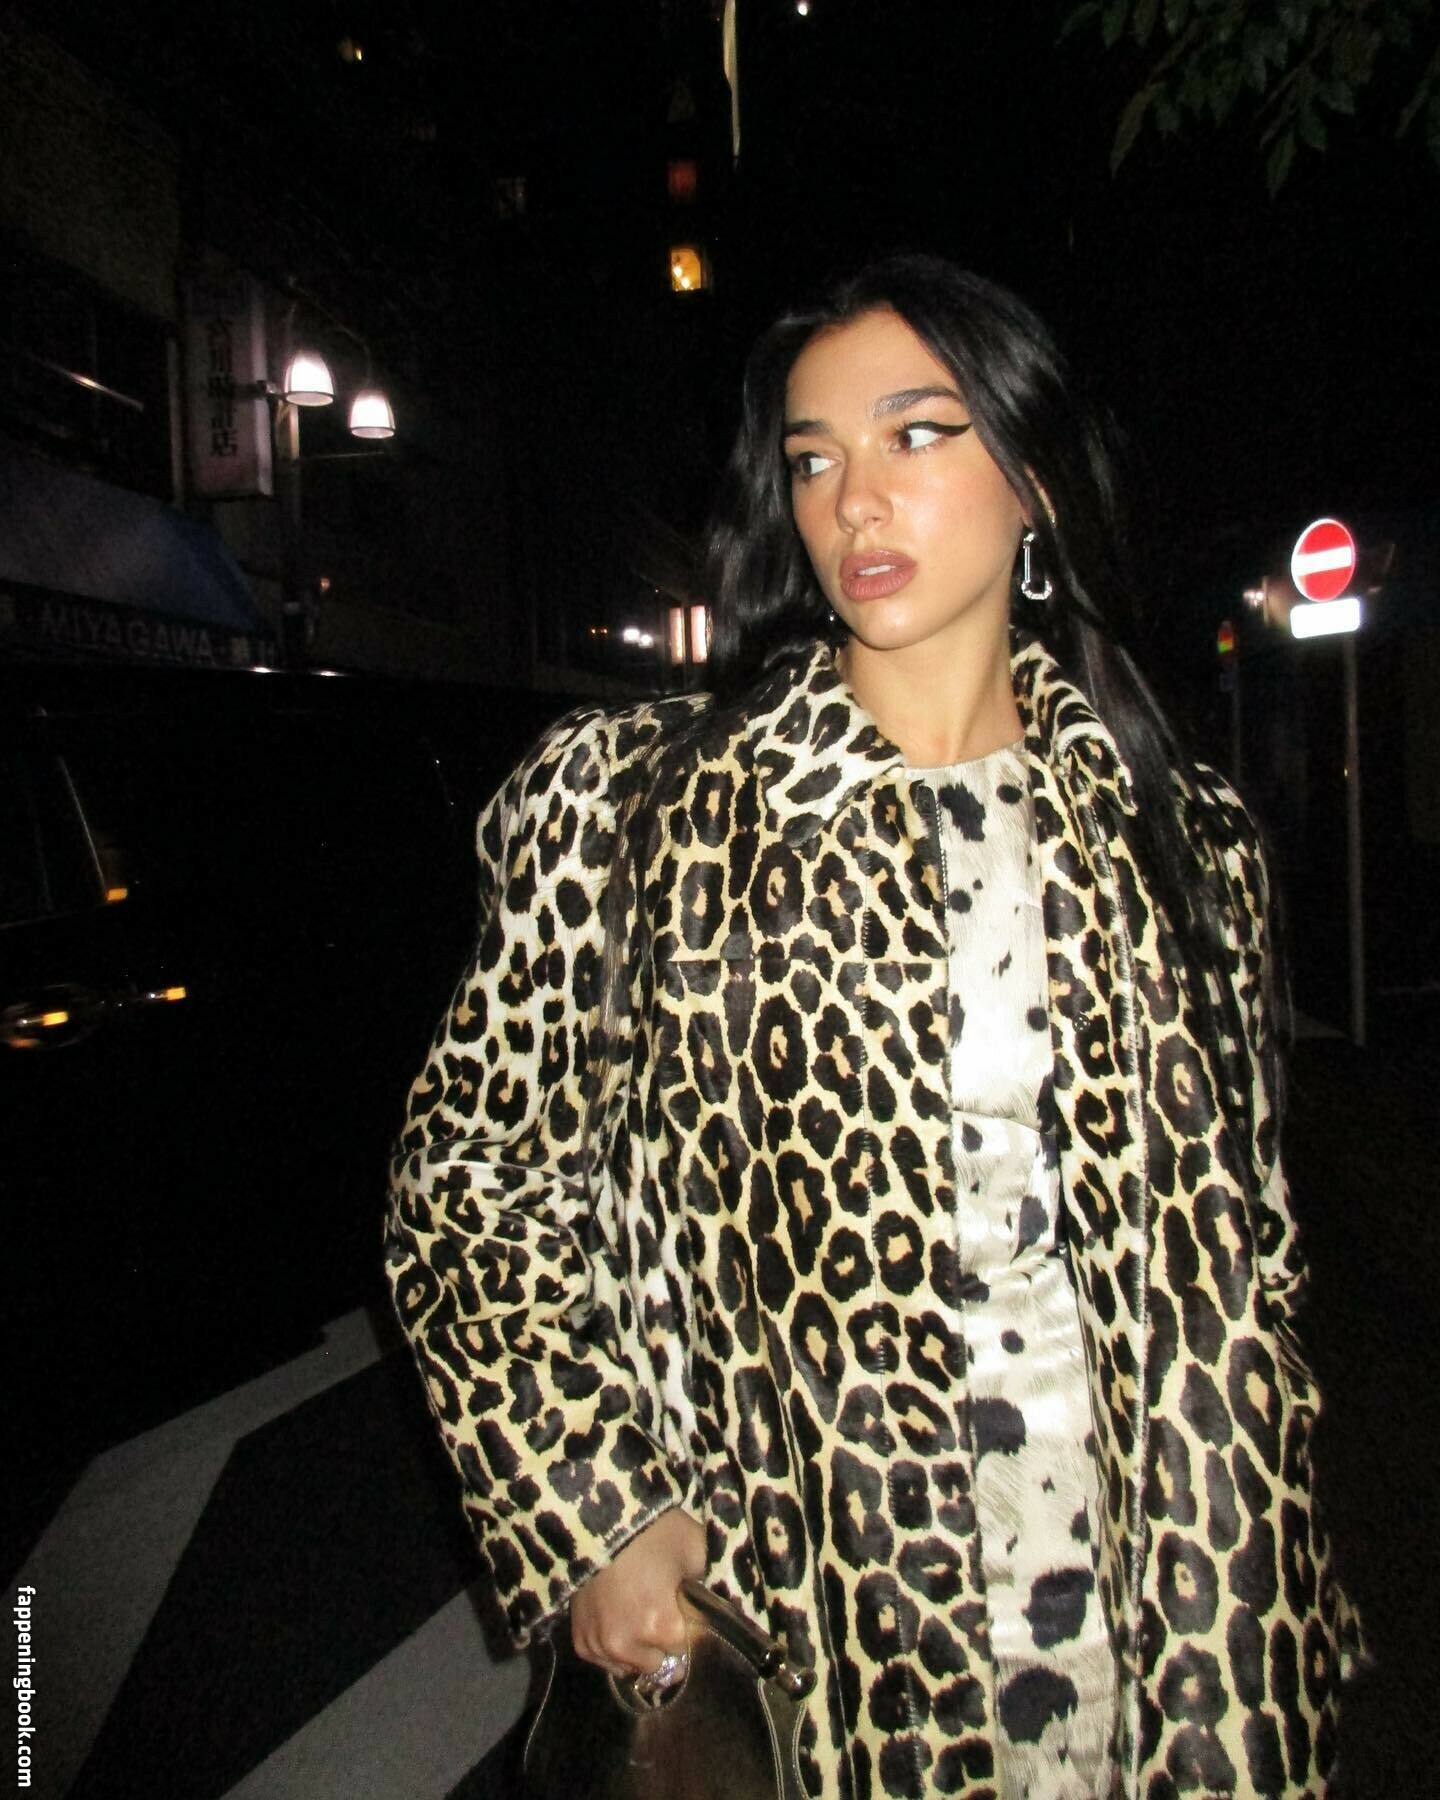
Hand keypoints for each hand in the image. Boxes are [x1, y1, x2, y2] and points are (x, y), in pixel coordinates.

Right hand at [569, 1507, 705, 1676]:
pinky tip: (617, 1617)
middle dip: (664, 1641)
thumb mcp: (695, 1548)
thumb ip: (711, 1582)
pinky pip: (606, 1661)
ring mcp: (601, 1647)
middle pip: (660, 1662)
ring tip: (638, 1612)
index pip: (690, 1649)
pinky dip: (614, 1645)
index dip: (692, 1628)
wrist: (599, 1518)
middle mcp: (629, 1647)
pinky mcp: (581, 1643)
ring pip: (633, 1666)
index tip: (688, 1611)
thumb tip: (719, 1603)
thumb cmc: (653, 1531)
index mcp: (663, 1627)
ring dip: (638, 1648)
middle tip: (661, 1607)